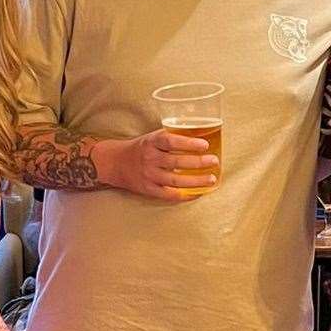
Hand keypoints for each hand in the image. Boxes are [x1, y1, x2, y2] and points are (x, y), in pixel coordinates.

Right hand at [100, 130, 218, 200]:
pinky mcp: (148, 189)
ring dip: (196, 181)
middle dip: (198, 162)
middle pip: (176, 161)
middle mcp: (149, 158)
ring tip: (211, 179)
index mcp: (151, 142)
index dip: (188, 143)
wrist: (116, 163)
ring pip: (175, 180)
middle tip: (214, 161)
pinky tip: (198, 193)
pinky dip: (185, 195)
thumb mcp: (152, 138)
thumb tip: (202, 135)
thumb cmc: (141, 148)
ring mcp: (149, 175)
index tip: (205, 145)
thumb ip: (172, 138)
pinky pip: (169, 195)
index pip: (171, 141)